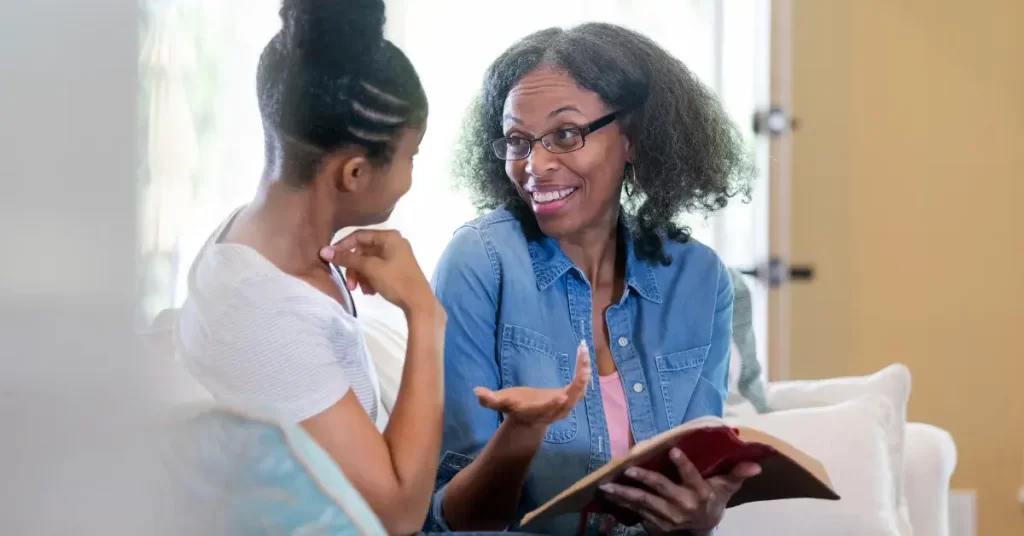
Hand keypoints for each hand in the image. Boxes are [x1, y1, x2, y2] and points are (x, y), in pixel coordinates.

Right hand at [319, 230, 435, 314]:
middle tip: (350, 285)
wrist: (419, 303)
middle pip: (363, 252)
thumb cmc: (396, 281)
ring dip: (361, 276)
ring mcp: (395, 256)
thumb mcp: (370, 268)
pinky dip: (370, 280)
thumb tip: (324, 251)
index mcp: (389, 237)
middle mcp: (393, 243)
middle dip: (354, 268)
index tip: (331, 260)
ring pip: (368, 263)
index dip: (343, 247)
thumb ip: (347, 259)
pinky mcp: (396, 269)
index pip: (358, 236)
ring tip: (361, 290)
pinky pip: (376, 270)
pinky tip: (370, 292)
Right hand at [474, 340, 590, 427]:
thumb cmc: (514, 407)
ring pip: (580, 391)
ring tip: (584, 352)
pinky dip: (584, 369)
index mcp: (538, 412)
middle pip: (570, 399)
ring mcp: (566, 406)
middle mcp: (556, 411)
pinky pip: (582, 384)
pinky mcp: (573, 398)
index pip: (547, 410)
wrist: (530, 419)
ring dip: (584, 372)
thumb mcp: (501, 403)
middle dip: (578, 382)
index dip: (554, 404)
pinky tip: (584, 352)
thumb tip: (477, 391)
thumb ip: (490, 399)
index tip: (562, 395)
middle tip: (583, 362)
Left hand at [599, 448, 760, 533]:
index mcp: (700, 493)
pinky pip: (637, 511)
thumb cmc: (714, 497)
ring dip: (624, 494)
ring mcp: (667, 516)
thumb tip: (756, 464)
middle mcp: (683, 505)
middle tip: (628, 470)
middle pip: (661, 490)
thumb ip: (737, 473)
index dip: (683, 465)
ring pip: (643, 502)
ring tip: (607, 486)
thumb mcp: (727, 486)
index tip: (672, 450)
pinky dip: (622, 503)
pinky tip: (608, 495)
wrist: (705, 526)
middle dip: (644, 480)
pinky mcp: (656, 522)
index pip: (692, 477)